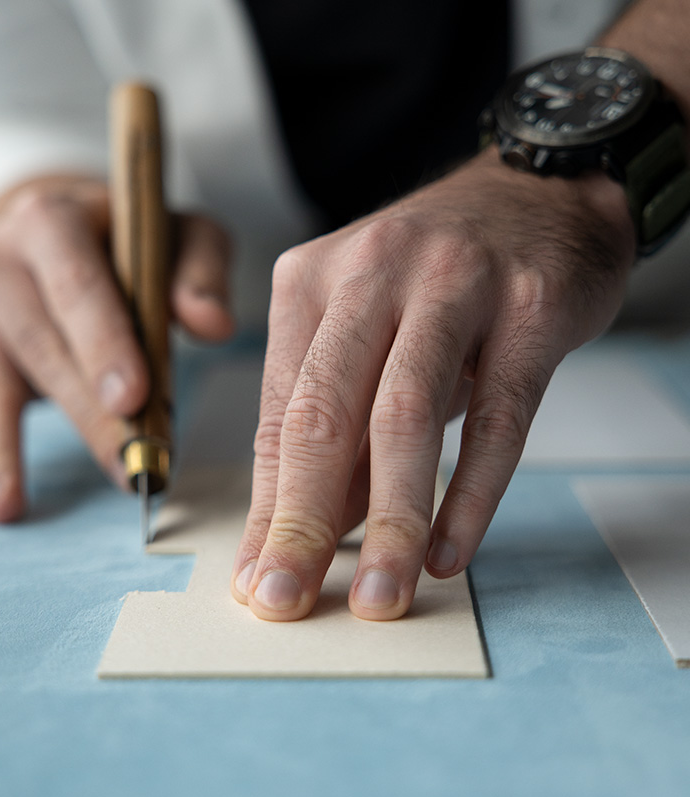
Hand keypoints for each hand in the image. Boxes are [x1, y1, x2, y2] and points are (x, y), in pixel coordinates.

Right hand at [0, 174, 233, 520]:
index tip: (133, 398)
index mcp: (50, 220)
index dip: (104, 342)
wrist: (56, 229)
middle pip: (39, 344)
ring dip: (1, 449)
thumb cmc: (131, 239)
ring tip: (9, 505)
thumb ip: (201, 271)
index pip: (76, 285)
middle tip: (129, 464)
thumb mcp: (179, 232)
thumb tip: (212, 324)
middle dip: (84, 412)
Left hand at [231, 147, 635, 620]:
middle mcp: (372, 270)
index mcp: (310, 280)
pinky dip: (472, 491)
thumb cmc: (440, 278)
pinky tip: (451, 550)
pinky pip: (497, 414)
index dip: (265, 504)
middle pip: (324, 413)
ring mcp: (453, 283)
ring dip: (390, 520)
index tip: (254, 577)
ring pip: (404, 416)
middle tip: (285, 602)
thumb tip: (311, 527)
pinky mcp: (528, 307)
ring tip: (379, 595)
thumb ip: (341, 424)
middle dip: (300, 520)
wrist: (541, 194)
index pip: (277, 412)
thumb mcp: (369, 333)